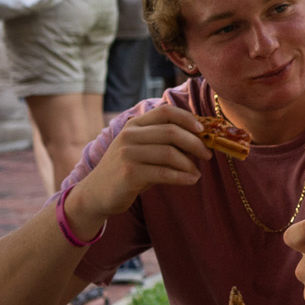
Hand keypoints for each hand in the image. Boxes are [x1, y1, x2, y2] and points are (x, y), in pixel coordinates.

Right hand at [68, 102, 210, 225]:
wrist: (96, 193)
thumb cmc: (128, 171)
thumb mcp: (142, 150)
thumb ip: (163, 142)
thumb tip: (200, 139)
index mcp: (135, 125)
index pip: (165, 111)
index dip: (188, 118)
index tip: (203, 130)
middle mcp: (129, 135)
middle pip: (171, 132)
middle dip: (195, 143)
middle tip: (208, 155)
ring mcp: (128, 153)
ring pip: (170, 153)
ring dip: (190, 164)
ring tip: (197, 173)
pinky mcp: (129, 173)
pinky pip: (164, 173)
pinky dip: (182, 177)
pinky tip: (192, 180)